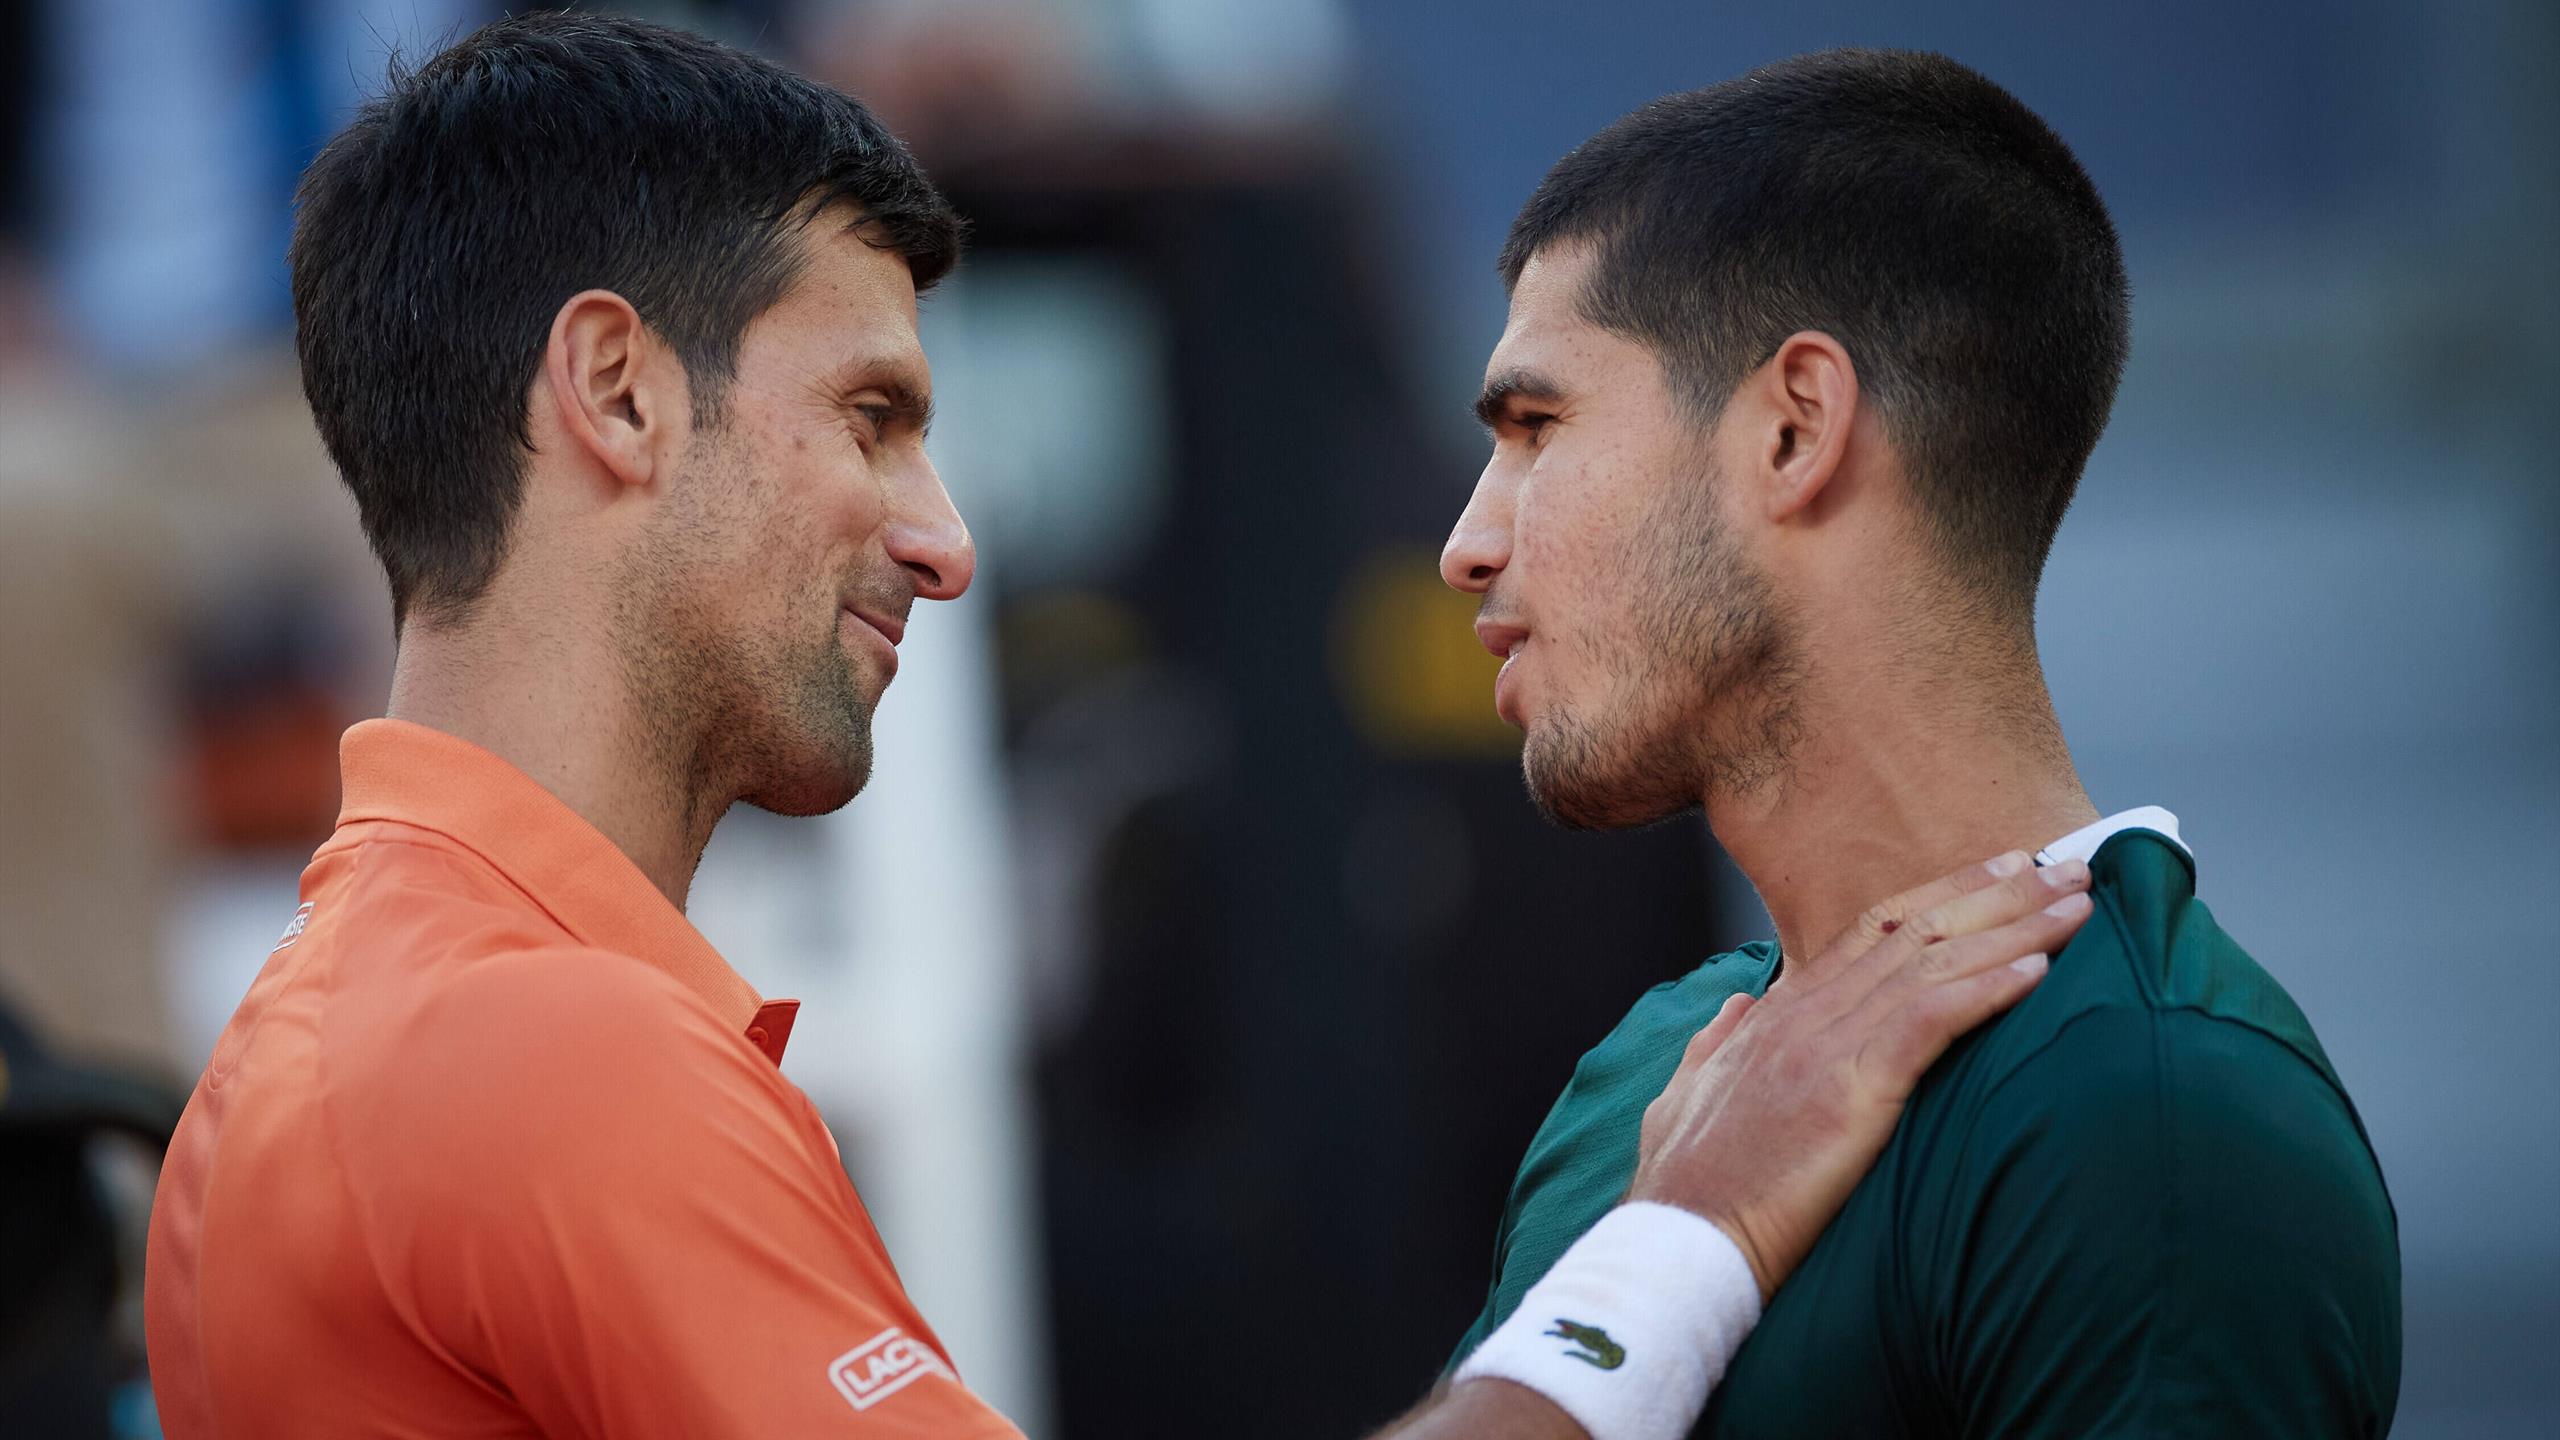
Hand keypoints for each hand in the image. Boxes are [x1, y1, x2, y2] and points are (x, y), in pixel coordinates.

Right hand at [1626, 852, 2094, 1300]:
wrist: (1679, 1241)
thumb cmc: (1684, 1187)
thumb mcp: (1686, 1097)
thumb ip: (1716, 1045)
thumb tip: (1740, 1006)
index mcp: (1776, 1016)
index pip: (1870, 933)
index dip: (1940, 897)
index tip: (1997, 871)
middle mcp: (1802, 1015)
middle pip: (1915, 931)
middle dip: (1996, 894)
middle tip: (2064, 868)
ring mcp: (1825, 1047)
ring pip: (1933, 963)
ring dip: (2014, 929)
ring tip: (2076, 905)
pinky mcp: (1848, 1091)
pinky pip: (1930, 1021)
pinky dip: (1987, 988)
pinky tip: (2038, 969)